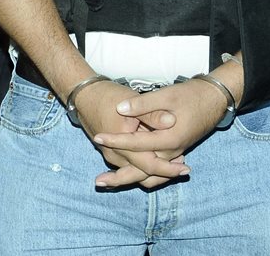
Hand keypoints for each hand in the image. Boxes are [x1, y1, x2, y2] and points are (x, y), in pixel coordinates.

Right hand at [73, 80, 188, 188]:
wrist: (83, 95)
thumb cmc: (107, 96)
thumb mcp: (132, 101)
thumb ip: (152, 114)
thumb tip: (172, 121)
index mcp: (120, 145)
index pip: (149, 165)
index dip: (169, 168)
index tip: (186, 168)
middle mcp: (114, 155)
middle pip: (143, 174)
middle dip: (164, 174)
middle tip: (184, 170)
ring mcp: (110, 155)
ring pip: (136, 172)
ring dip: (155, 169)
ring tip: (175, 162)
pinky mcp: (110, 152)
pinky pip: (129, 165)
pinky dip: (144, 164)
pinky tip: (158, 156)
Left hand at [90, 79, 228, 187]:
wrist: (215, 99)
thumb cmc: (191, 95)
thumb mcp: (167, 95)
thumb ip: (144, 104)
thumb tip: (120, 109)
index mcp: (170, 139)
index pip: (137, 144)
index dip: (115, 140)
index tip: (97, 137)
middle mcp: (173, 151)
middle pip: (144, 171)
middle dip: (120, 178)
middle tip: (99, 182)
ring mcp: (175, 153)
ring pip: (151, 174)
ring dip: (130, 178)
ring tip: (109, 182)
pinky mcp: (175, 151)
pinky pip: (158, 170)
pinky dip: (143, 173)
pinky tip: (129, 169)